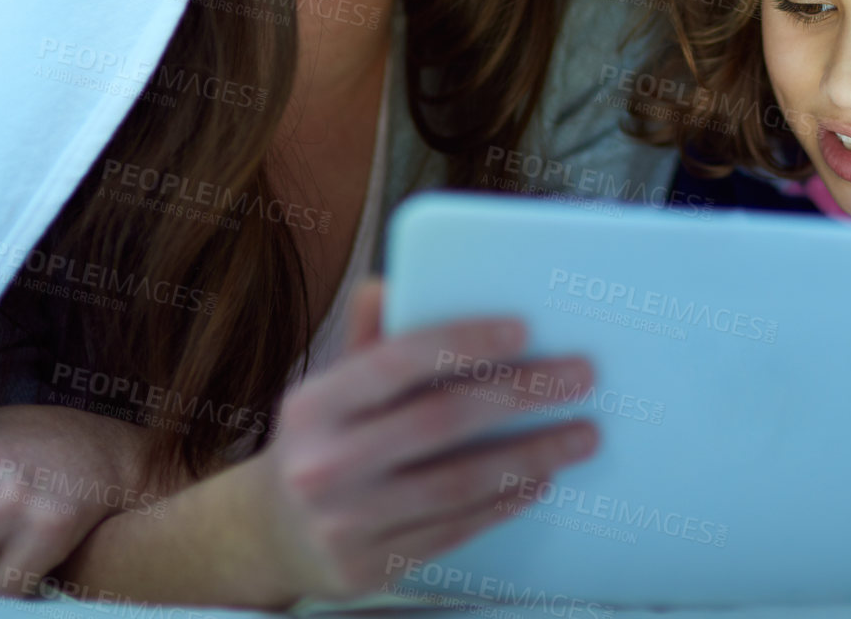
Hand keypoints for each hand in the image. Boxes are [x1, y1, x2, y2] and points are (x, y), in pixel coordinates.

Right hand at [247, 279, 600, 600]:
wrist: (270, 537)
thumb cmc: (320, 444)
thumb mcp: (328, 388)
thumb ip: (369, 340)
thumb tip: (394, 283)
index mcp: (315, 406)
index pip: (398, 361)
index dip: (463, 341)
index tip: (524, 328)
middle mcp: (326, 464)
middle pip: (441, 420)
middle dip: (521, 394)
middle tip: (579, 377)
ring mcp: (348, 523)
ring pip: (458, 483)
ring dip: (530, 455)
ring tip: (580, 434)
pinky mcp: (372, 568)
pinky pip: (455, 529)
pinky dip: (504, 502)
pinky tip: (540, 479)